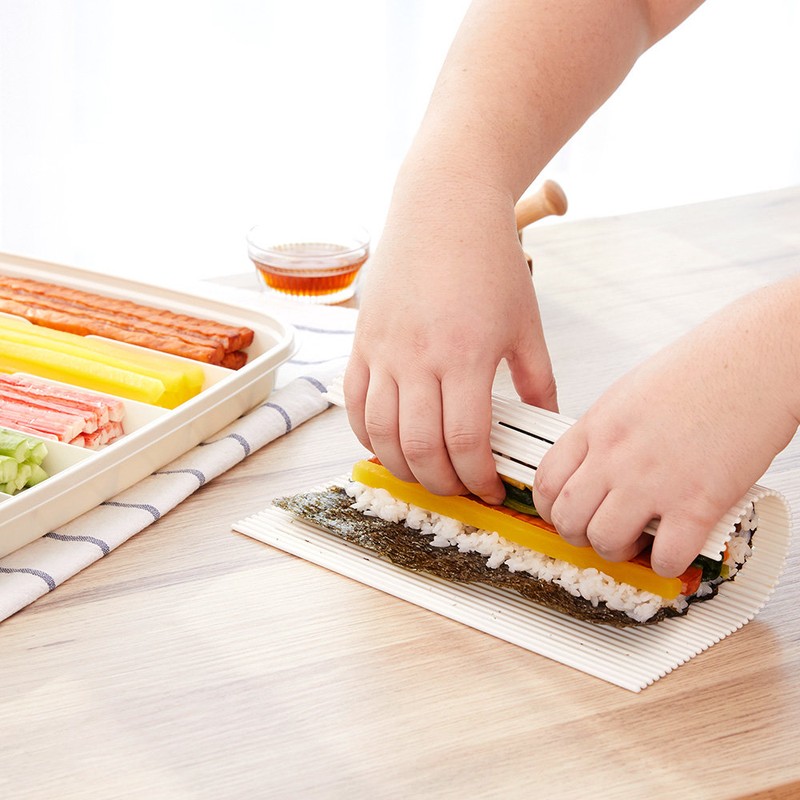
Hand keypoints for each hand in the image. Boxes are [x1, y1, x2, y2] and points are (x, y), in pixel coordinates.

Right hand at [345, 183, 557, 503]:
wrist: (443, 208)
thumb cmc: (489, 262)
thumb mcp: (527, 324)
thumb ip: (538, 381)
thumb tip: (547, 424)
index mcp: (465, 356)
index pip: (466, 443)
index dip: (478, 478)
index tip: (489, 488)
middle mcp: (418, 359)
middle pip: (419, 448)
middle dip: (441, 483)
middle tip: (458, 487)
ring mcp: (384, 351)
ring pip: (379, 433)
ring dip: (401, 466)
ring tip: (425, 472)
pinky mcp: (362, 341)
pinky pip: (354, 402)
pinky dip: (366, 433)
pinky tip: (386, 443)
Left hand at [532, 282, 799, 576]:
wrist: (756, 358)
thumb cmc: (703, 368)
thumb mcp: (630, 393)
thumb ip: (607, 431)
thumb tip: (597, 465)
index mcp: (597, 425)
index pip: (547, 481)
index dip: (551, 508)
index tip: (565, 515)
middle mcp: (616, 455)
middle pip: (568, 518)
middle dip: (578, 535)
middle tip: (600, 533)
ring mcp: (653, 480)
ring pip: (605, 541)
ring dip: (618, 552)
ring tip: (637, 543)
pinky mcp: (698, 502)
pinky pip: (665, 556)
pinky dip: (666, 564)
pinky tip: (674, 551)